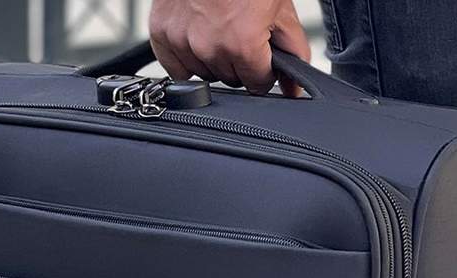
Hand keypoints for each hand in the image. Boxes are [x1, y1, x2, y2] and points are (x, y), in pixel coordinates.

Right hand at [148, 0, 310, 95]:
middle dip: (240, 62)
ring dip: (213, 59)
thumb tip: (295, 88)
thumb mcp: (281, 10)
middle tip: (240, 31)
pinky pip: (174, 67)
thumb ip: (293, 52)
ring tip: (219, 27)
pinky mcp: (161, 31)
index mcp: (242, 43)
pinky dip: (185, 57)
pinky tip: (198, 38)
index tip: (262, 55)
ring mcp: (181, 39)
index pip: (257, 84)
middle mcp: (209, 46)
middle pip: (231, 79)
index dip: (264, 70)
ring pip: (204, 74)